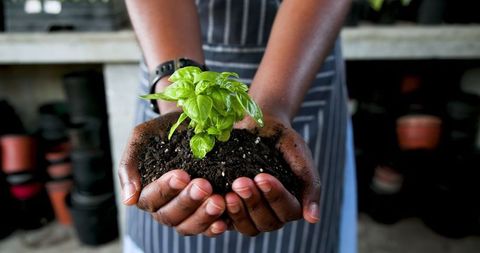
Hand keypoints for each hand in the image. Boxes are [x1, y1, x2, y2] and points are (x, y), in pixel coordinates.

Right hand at [118, 112, 227, 236]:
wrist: (193, 119)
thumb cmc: (165, 130)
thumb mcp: (143, 137)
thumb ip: (129, 165)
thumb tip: (128, 200)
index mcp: (146, 192)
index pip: (151, 199)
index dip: (166, 190)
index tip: (182, 175)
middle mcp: (164, 207)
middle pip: (170, 216)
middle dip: (187, 202)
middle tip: (204, 186)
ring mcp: (185, 214)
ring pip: (188, 227)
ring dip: (203, 216)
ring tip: (218, 201)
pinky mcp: (205, 214)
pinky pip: (208, 229)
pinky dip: (215, 227)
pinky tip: (225, 220)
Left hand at [226, 114, 320, 235]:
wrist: (257, 123)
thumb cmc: (280, 138)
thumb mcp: (298, 154)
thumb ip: (310, 183)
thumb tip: (313, 219)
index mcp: (292, 201)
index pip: (289, 211)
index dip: (276, 197)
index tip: (261, 176)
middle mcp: (273, 212)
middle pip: (268, 223)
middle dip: (254, 203)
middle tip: (240, 182)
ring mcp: (251, 214)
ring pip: (249, 228)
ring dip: (239, 213)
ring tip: (228, 194)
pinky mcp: (231, 210)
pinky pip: (227, 223)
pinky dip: (221, 217)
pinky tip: (216, 201)